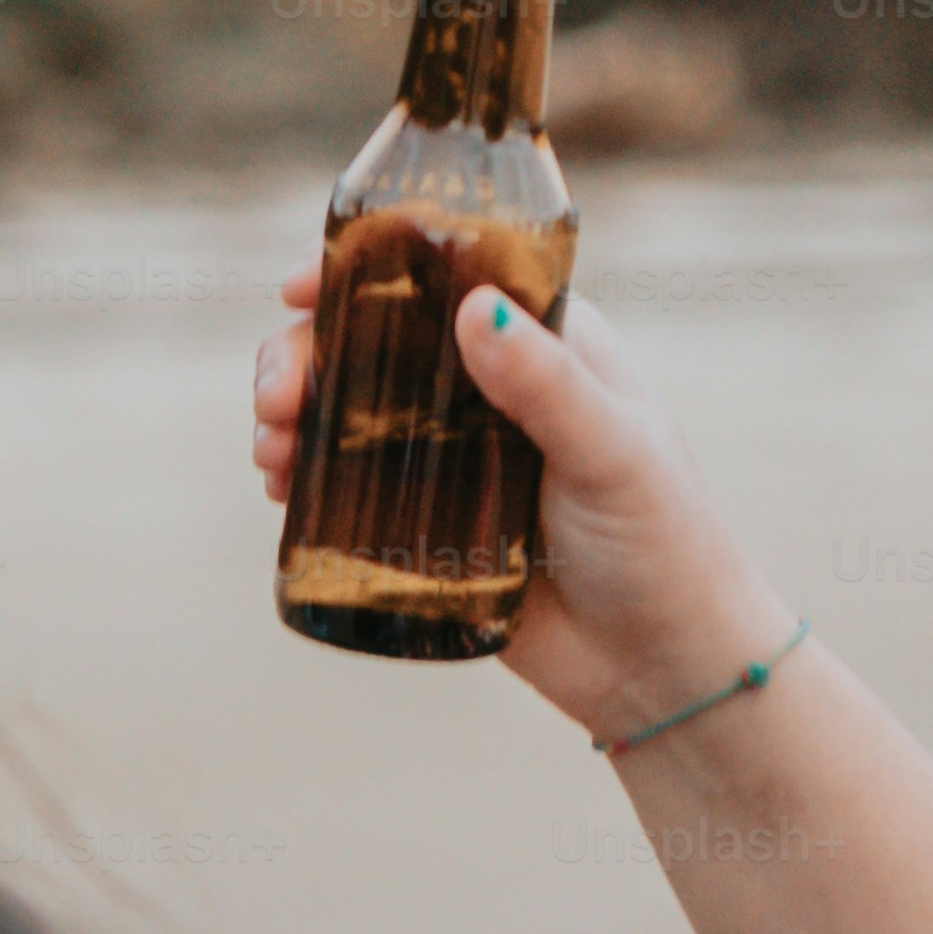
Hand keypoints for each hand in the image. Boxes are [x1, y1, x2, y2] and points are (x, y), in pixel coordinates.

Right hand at [249, 259, 799, 741]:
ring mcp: (446, 458)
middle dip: (302, 357)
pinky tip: (279, 488)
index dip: (362, 272)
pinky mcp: (421, 525)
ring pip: (343, 413)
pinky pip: (342, 489)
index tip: (300, 289)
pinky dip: (298, 478)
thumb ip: (546, 385)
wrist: (658, 661)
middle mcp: (484, 390)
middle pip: (369, 345)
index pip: (440, 281)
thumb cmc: (662, 541)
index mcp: (540, 345)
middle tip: (276, 398)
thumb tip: (473, 312)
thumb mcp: (611, 452)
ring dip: (289, 417)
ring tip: (270, 449)